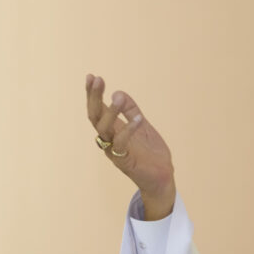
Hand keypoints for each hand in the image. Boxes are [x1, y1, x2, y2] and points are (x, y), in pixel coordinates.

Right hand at [86, 75, 175, 219]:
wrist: (162, 177)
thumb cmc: (150, 153)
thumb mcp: (142, 125)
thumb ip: (131, 110)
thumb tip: (118, 92)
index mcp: (111, 130)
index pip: (97, 109)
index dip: (92, 94)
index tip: (91, 76)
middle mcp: (108, 138)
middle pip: (94, 116)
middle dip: (94, 97)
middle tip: (97, 80)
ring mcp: (114, 150)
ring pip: (103, 129)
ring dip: (110, 112)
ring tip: (118, 98)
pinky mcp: (124, 161)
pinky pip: (121, 143)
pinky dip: (128, 130)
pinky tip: (139, 118)